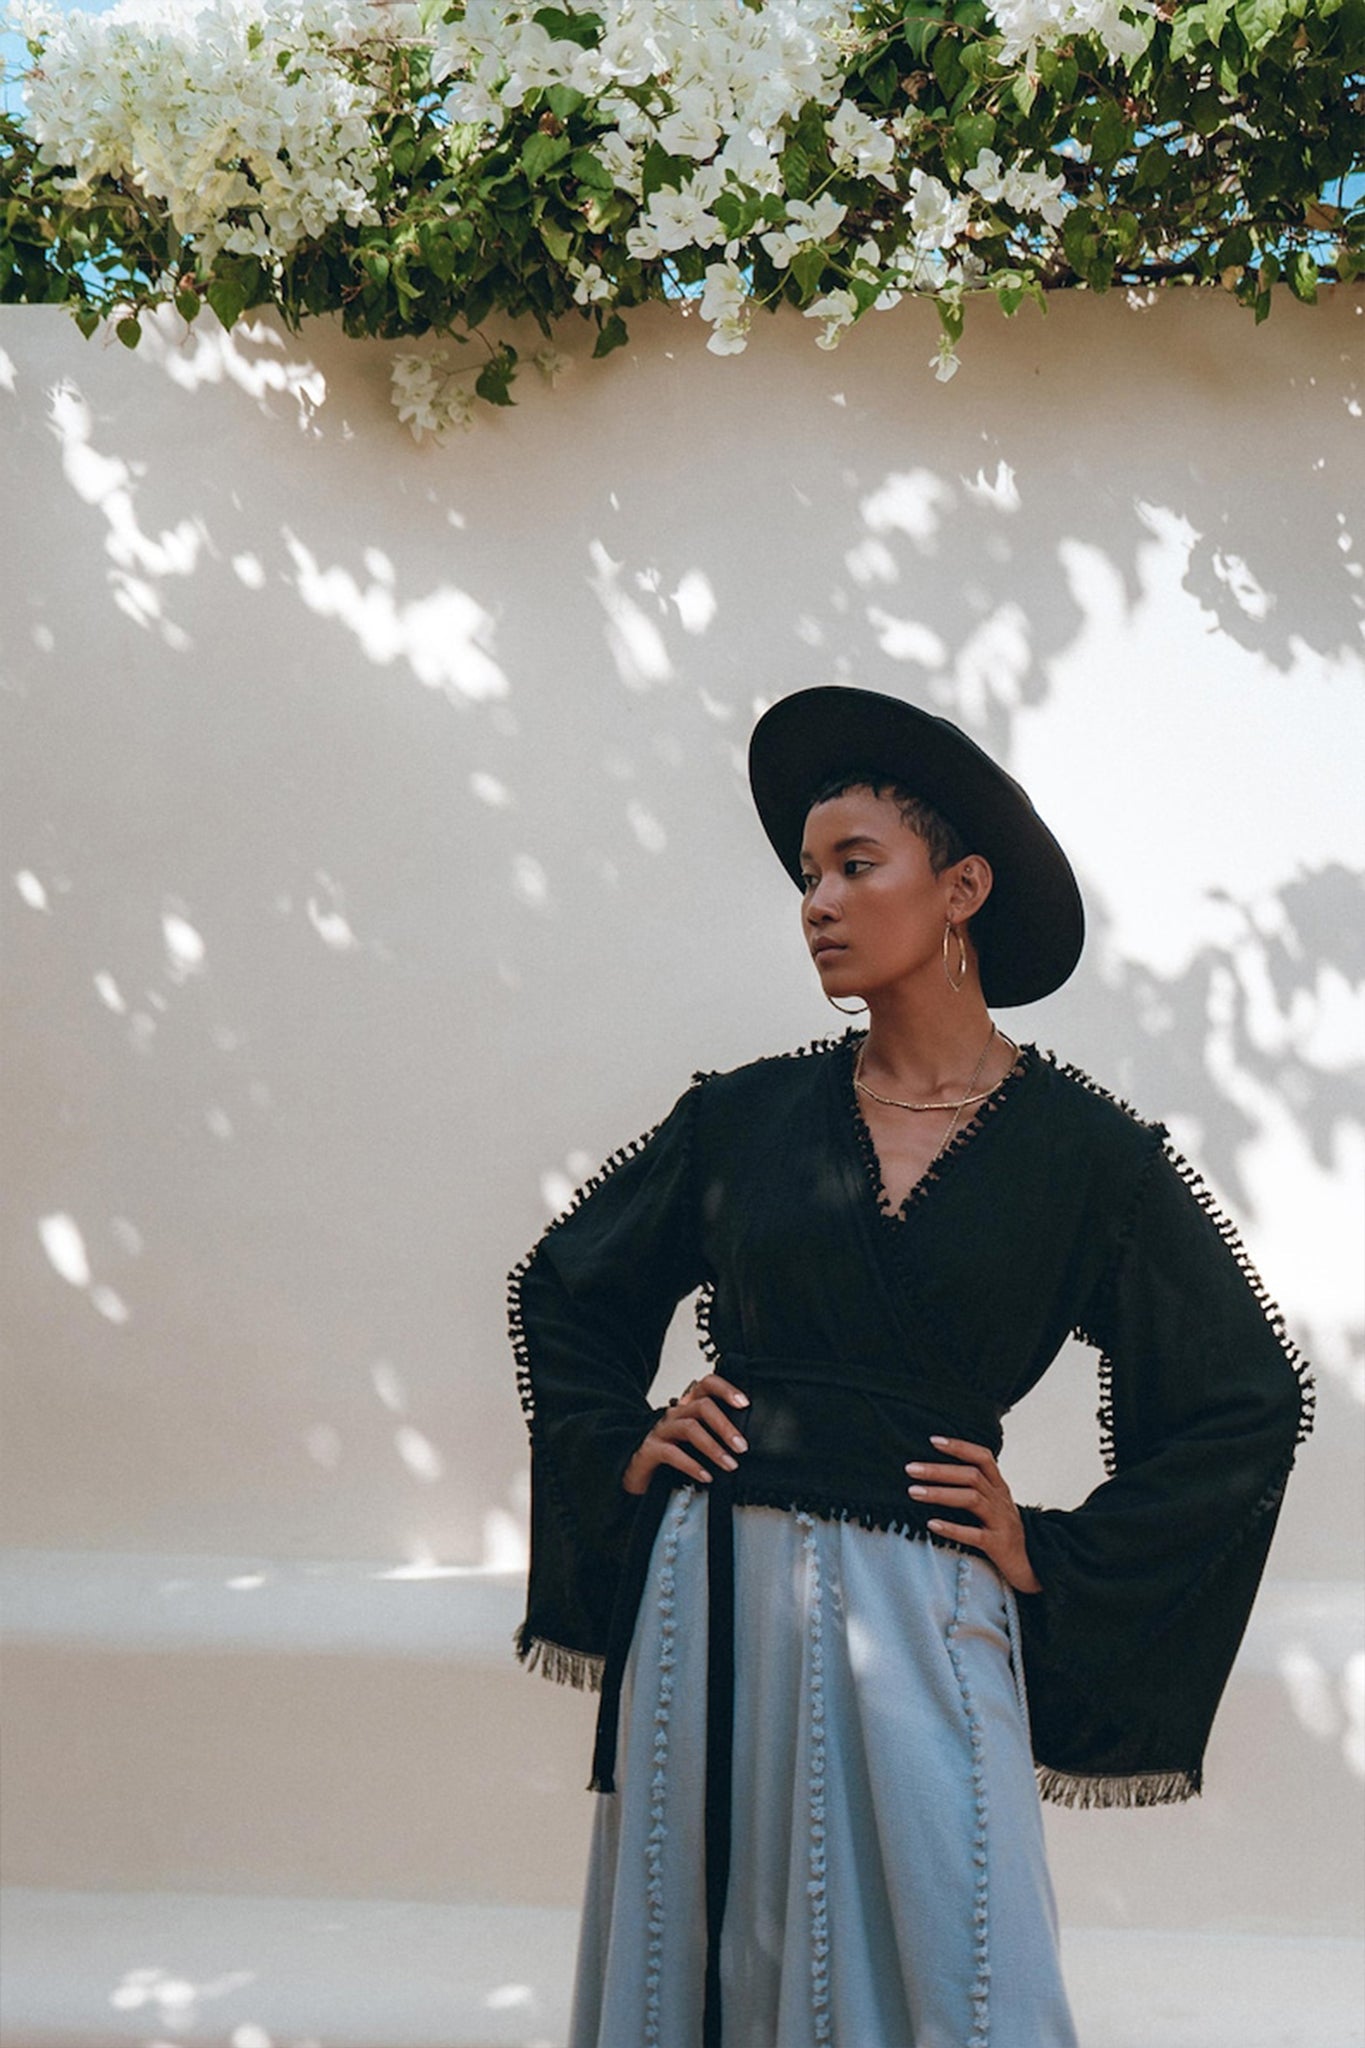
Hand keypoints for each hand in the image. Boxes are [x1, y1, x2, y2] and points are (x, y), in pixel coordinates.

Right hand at [622, 1373, 750, 1495]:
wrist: (640, 1476)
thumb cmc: (673, 1457)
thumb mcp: (698, 1443)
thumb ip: (716, 1436)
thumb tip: (745, 1442)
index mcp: (688, 1407)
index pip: (706, 1385)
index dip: (725, 1389)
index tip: (745, 1403)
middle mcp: (675, 1414)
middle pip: (702, 1406)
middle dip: (725, 1426)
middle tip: (741, 1447)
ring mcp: (661, 1430)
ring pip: (690, 1428)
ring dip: (713, 1447)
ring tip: (729, 1464)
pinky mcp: (649, 1450)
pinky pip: (671, 1453)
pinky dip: (691, 1465)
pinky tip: (705, 1476)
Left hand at [906, 1435, 1041, 1594]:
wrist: (1029, 1565)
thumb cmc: (1002, 1531)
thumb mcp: (994, 1504)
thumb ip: (974, 1487)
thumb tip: (935, 1471)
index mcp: (999, 1487)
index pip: (983, 1457)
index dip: (960, 1447)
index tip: (933, 1440)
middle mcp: (1001, 1500)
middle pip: (972, 1476)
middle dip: (939, 1470)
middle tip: (910, 1468)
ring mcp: (1001, 1521)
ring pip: (972, 1500)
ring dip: (941, 1494)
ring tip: (913, 1492)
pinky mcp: (998, 1544)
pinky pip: (975, 1535)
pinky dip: (953, 1528)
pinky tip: (932, 1524)